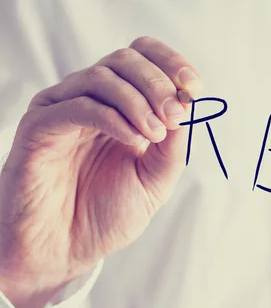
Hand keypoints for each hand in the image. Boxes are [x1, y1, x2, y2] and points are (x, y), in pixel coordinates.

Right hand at [0, 36, 201, 307]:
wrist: (65, 250)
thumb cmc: (106, 215)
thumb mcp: (156, 179)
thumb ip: (173, 146)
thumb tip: (188, 107)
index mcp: (119, 106)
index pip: (143, 57)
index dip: (170, 63)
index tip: (194, 86)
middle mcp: (90, 100)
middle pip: (125, 60)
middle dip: (159, 84)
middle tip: (176, 115)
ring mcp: (63, 110)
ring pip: (102, 77)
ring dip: (138, 102)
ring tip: (155, 136)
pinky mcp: (40, 127)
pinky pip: (78, 106)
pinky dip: (113, 119)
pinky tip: (135, 143)